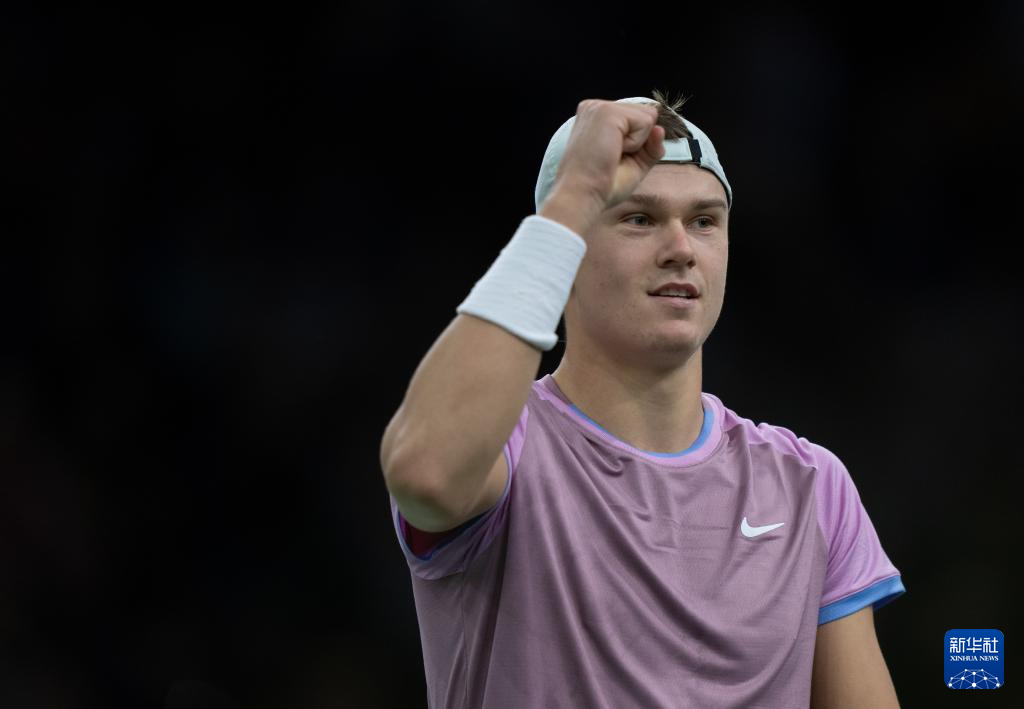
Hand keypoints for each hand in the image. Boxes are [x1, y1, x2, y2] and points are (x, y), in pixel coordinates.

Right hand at [540, 100, 664, 235]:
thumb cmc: (600, 185)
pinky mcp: (607, 112)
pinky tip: (613, 152)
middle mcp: (595, 107)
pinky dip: (636, 144)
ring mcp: (600, 107)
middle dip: (639, 142)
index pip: (636, 118)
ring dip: (637, 144)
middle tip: (612, 159)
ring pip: (647, 117)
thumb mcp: (634, 163)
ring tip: (611, 155)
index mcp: (596, 118)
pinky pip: (646, 122)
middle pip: (644, 114)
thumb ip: (651, 146)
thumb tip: (661, 129)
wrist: (581, 197)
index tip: (613, 159)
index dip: (637, 142)